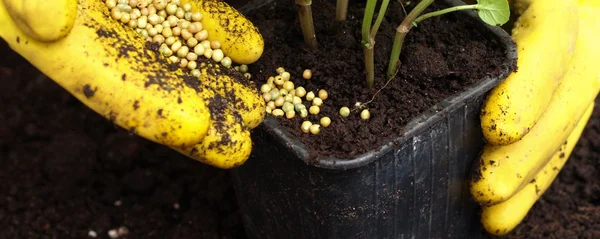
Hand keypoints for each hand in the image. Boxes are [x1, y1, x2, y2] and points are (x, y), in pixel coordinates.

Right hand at [0, 0, 265, 168]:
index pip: (109, 85)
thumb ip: (31, 0)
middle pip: (155, 83)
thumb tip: (51, 28)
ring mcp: (134, 14)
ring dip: (218, 81)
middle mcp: (101, 35)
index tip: (196, 126)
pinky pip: (189, 12)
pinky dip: (218, 31)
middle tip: (240, 143)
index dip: (153, 109)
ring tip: (256, 108)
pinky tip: (249, 50)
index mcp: (62, 42)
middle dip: (200, 114)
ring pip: (181, 52)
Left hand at [470, 0, 599, 234]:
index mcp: (553, 4)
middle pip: (562, 100)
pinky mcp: (564, 98)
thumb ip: (476, 4)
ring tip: (491, 216)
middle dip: (524, 153)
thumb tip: (429, 10)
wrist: (536, 0)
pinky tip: (503, 213)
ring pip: (562, 129)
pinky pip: (555, 139)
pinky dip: (530, 179)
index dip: (529, 89)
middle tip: (484, 188)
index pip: (551, 41)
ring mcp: (575, 72)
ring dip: (527, 179)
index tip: (496, 130)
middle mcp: (577, 39)